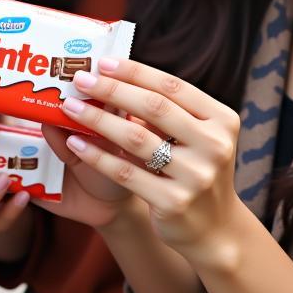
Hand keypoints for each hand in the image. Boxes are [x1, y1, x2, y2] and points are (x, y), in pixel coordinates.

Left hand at [57, 57, 240, 263]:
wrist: (215, 230)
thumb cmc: (196, 170)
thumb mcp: (196, 137)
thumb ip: (168, 111)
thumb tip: (114, 76)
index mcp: (221, 120)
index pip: (172, 86)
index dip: (135, 72)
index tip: (103, 62)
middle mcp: (214, 146)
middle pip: (153, 107)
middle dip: (112, 89)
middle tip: (80, 79)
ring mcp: (196, 176)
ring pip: (135, 138)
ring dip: (97, 119)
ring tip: (70, 107)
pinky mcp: (173, 202)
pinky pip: (124, 172)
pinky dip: (96, 155)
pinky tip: (75, 143)